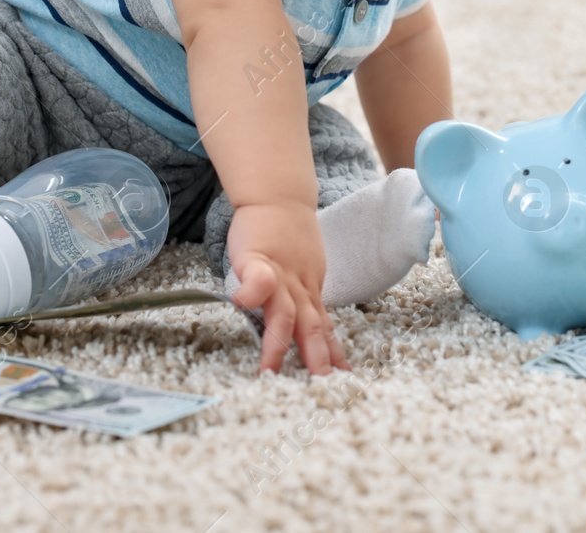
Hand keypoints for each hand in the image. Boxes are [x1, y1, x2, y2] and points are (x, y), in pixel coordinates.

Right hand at [227, 202, 350, 374]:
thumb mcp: (302, 271)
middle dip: (316, 360)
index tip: (344, 381)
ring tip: (270, 369)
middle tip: (321, 388)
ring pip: (284, 313)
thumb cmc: (287, 237)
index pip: (325, 329)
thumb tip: (308, 329)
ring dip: (279, 341)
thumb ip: (302, 299)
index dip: (333, 355)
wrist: (279, 197)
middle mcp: (298, 289)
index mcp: (309, 294)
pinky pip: (256, 276)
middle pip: (311, 328)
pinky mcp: (257, 258)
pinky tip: (241, 304)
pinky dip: (252, 290)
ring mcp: (279, 275)